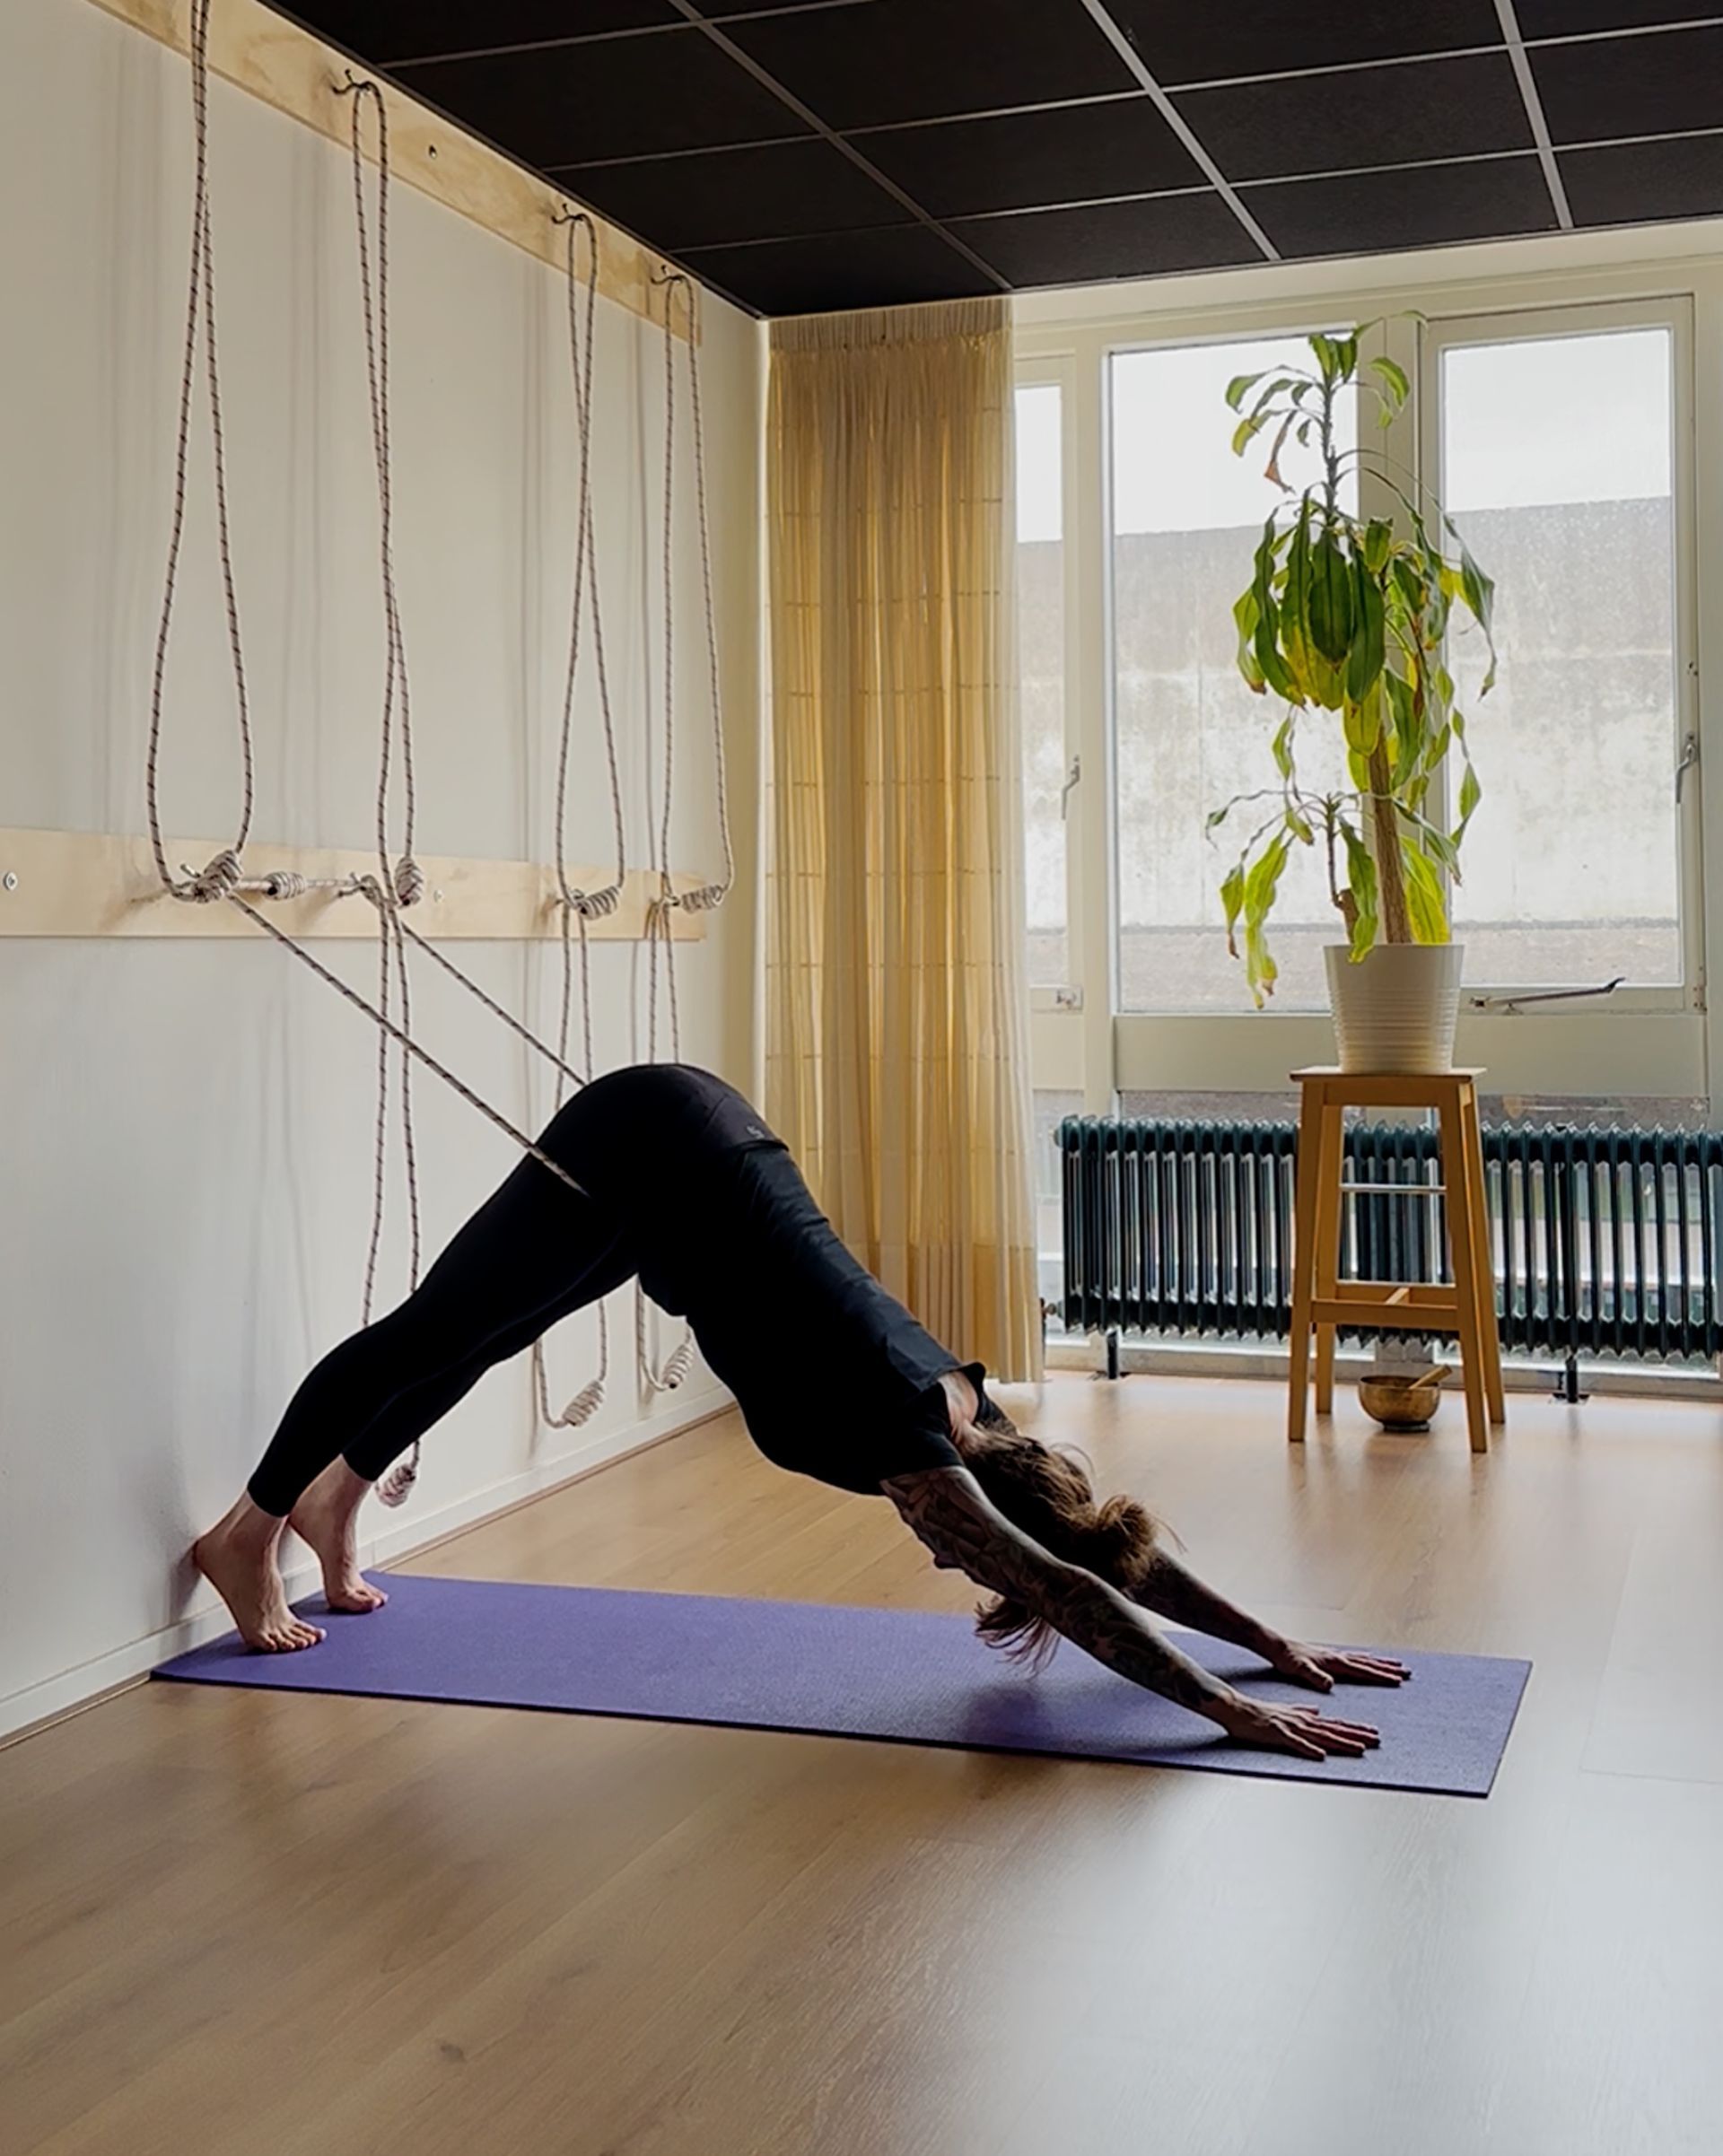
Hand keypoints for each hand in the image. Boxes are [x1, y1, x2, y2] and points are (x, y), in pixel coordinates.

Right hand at [1211, 1694, 1381, 1759]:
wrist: (1237, 1708)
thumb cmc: (1260, 1713)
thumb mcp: (1286, 1709)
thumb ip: (1303, 1710)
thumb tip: (1318, 1711)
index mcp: (1305, 1718)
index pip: (1335, 1724)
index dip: (1355, 1729)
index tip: (1372, 1733)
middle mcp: (1303, 1722)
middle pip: (1334, 1730)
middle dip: (1357, 1736)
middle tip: (1377, 1741)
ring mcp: (1292, 1728)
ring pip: (1321, 1738)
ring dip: (1341, 1743)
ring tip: (1359, 1750)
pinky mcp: (1279, 1735)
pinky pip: (1296, 1745)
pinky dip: (1309, 1750)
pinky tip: (1321, 1756)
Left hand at [1267, 1641, 1409, 1691]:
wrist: (1276, 1645)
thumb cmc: (1286, 1659)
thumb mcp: (1298, 1669)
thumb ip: (1313, 1676)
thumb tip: (1329, 1684)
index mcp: (1333, 1662)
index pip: (1361, 1670)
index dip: (1380, 1675)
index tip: (1398, 1679)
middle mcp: (1336, 1657)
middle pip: (1367, 1662)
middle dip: (1387, 1668)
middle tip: (1406, 1672)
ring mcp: (1333, 1655)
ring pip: (1362, 1659)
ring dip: (1379, 1663)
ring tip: (1395, 1666)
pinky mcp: (1328, 1657)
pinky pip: (1353, 1659)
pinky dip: (1365, 1661)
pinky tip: (1368, 1663)